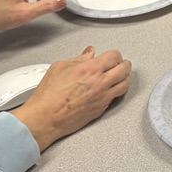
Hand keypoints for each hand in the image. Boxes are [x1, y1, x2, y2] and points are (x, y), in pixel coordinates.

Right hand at [12, 46, 131, 150]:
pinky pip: (117, 97)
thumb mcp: (59, 67)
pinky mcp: (102, 108)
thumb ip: (78, 59)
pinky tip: (114, 88)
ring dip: (125, 77)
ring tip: (122, 75)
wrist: (46, 117)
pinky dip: (118, 90)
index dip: (115, 54)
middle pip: (124, 69)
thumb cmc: (49, 95)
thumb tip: (89, 54)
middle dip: (124, 64)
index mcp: (90, 69)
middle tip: (122, 63)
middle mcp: (99, 82)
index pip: (114, 56)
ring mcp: (103, 97)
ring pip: (125, 84)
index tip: (113, 55)